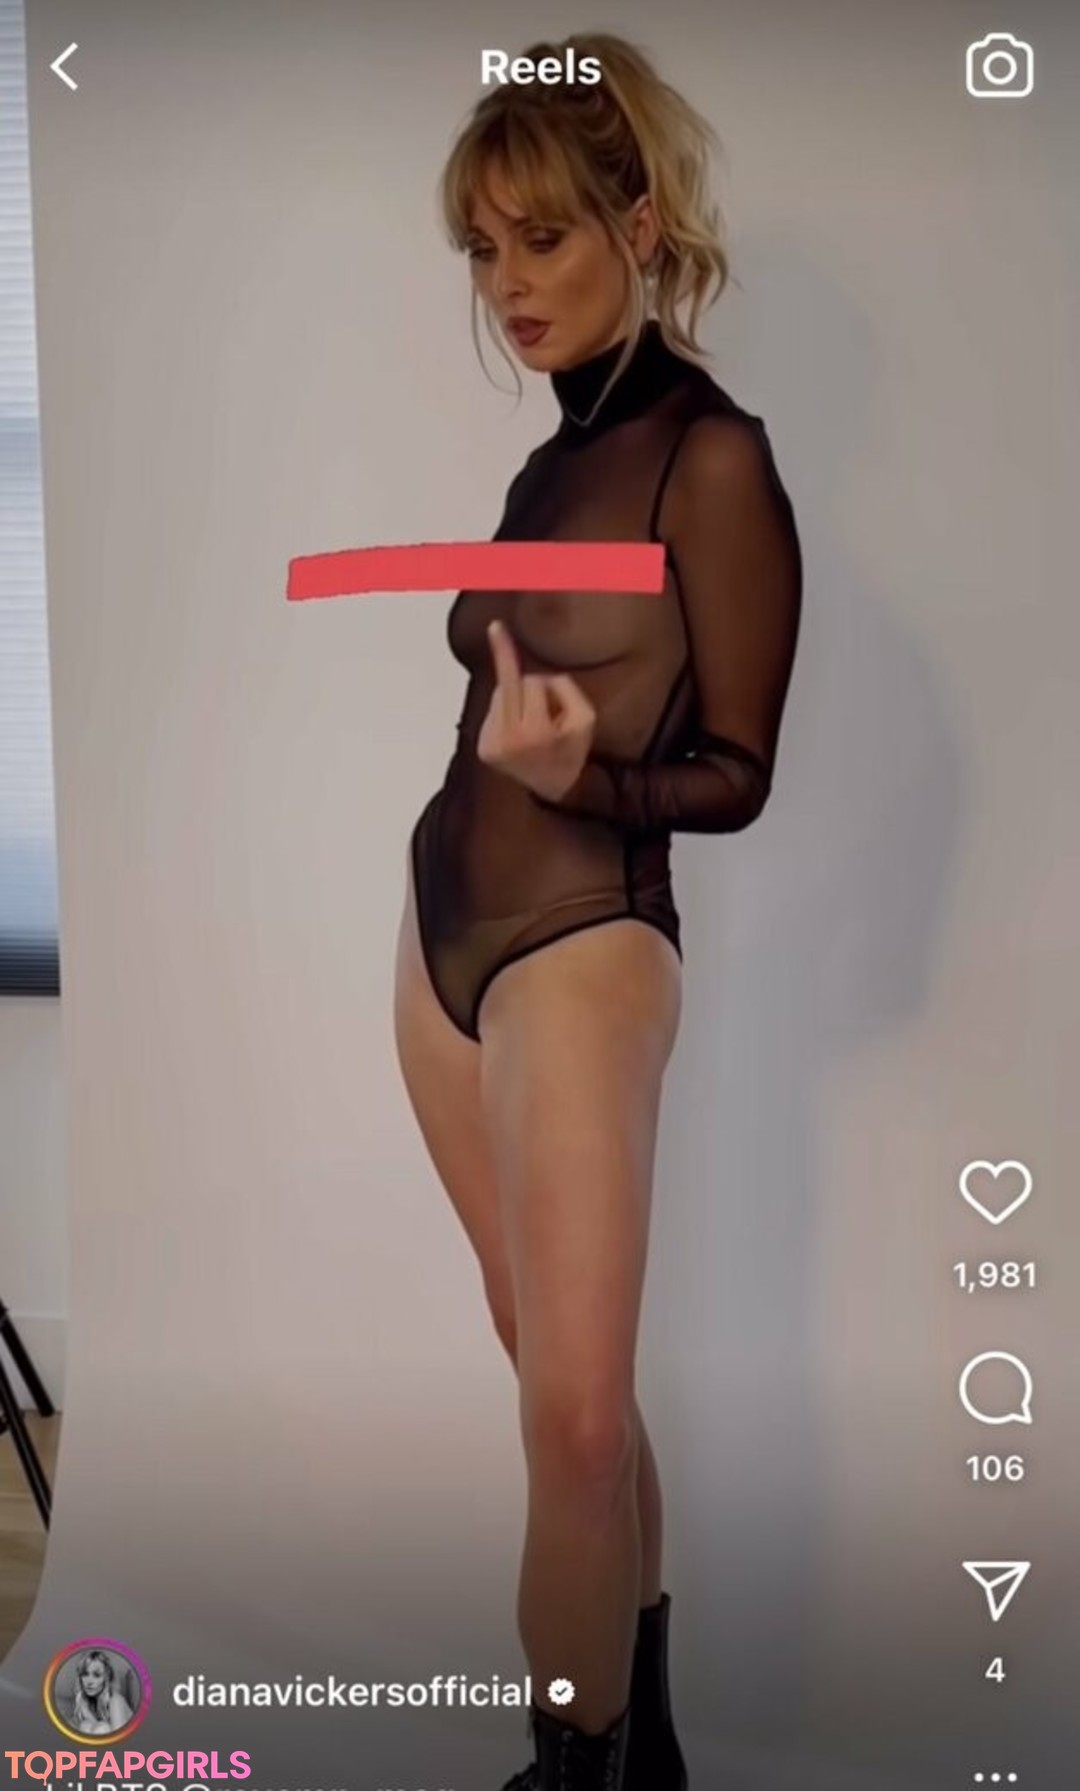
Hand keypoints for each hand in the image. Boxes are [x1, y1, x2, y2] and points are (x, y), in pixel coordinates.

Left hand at [476, 619, 595, 801]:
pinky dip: (507, 714)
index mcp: (534, 732)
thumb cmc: (572, 751)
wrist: (555, 789)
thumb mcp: (585, 718)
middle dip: (534, 691)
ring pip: (501, 694)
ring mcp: (491, 745)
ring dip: (518, 701)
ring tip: (534, 728)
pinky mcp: (483, 748)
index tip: (494, 627)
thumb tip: (536, 674)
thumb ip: (565, 688)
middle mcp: (507, 739)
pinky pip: (493, 710)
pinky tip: (519, 733)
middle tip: (548, 718)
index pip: (534, 682)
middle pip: (514, 684)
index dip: (542, 681)